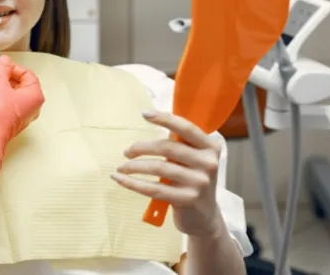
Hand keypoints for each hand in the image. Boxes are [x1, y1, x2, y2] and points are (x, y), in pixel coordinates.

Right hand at [0, 55, 44, 182]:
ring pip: (12, 92)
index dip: (13, 67)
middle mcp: (31, 106)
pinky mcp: (10, 119)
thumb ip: (2, 68)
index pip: (27, 74)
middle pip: (20, 83)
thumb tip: (4, 61)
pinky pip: (6, 102)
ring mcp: (21, 113)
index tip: (1, 64)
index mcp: (35, 96)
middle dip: (4, 75)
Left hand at [112, 110, 224, 237]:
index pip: (186, 128)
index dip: (164, 119)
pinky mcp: (188, 200)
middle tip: (126, 152)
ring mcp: (200, 183)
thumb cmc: (191, 179)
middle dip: (141, 147)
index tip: (144, 114)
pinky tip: (120, 179)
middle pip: (167, 147)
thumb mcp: (192, 158)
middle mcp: (208, 163)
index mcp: (210, 147)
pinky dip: (132, 183)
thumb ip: (179, 141)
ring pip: (158, 168)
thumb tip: (152, 118)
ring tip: (121, 168)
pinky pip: (154, 188)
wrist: (204, 216)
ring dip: (133, 166)